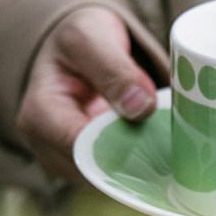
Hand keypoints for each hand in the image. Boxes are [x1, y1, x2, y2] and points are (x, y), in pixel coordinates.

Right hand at [17, 6, 157, 178]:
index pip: (80, 148)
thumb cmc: (82, 39)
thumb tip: (140, 106)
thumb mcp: (90, 38)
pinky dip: (143, 162)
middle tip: (175, 144)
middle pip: (97, 170)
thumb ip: (113, 68)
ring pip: (111, 178)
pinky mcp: (93, 164)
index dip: (120, 146)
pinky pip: (119, 175)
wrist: (84, 48)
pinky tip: (164, 147)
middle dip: (135, 159)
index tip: (158, 136)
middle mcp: (48, 147)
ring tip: (170, 142)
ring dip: (142, 163)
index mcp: (40, 116)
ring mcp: (70, 161)